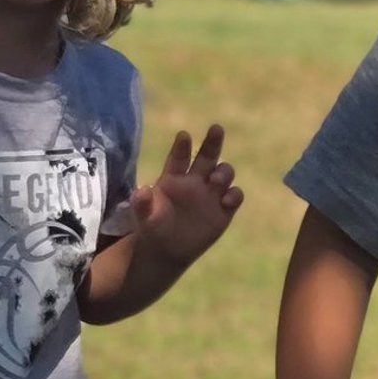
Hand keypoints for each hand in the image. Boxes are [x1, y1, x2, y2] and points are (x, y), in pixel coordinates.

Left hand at [127, 125, 243, 265]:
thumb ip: (142, 204)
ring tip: (215, 181)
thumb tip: (142, 191)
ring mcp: (212, 193)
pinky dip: (234, 194)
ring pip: (224, 172)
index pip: (180, 157)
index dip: (183, 146)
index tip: (184, 135)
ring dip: (223, 172)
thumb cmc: (153, 228)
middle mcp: (195, 180)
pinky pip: (235, 195)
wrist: (168, 250)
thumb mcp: (143, 217)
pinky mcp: (224, 209)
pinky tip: (226, 200)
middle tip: (216, 128)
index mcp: (174, 177)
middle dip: (213, 142)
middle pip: (208, 156)